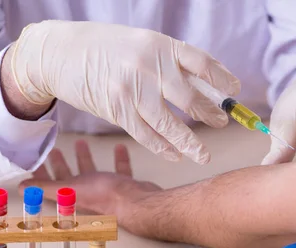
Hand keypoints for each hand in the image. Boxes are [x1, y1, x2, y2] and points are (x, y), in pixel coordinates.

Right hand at [9, 20, 240, 163]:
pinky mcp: (116, 109)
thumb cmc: (107, 48)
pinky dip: (163, 147)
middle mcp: (147, 66)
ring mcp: (131, 89)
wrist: (61, 52)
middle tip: (221, 123)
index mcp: (159, 45)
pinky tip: (175, 155)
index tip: (234, 91)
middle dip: (209, 114)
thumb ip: (170, 62)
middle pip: (189, 97)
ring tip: (203, 154)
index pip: (200, 63)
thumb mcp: (142, 43)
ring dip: (190, 142)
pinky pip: (146, 134)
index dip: (221, 79)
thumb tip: (206, 84)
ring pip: (169, 123)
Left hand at [18, 140, 160, 216]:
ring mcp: (106, 190)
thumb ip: (45, 187)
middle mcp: (88, 193)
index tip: (35, 162)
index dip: (41, 174)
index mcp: (73, 195)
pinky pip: (120, 169)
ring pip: (93, 171)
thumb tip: (20, 187)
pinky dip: (118, 159)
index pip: (51, 184)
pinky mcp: (124, 186)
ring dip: (85, 158)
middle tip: (54, 150)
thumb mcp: (70, 188)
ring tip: (81, 142)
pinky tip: (119, 146)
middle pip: (70, 176)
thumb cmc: (104, 196)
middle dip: (61, 164)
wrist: (136, 202)